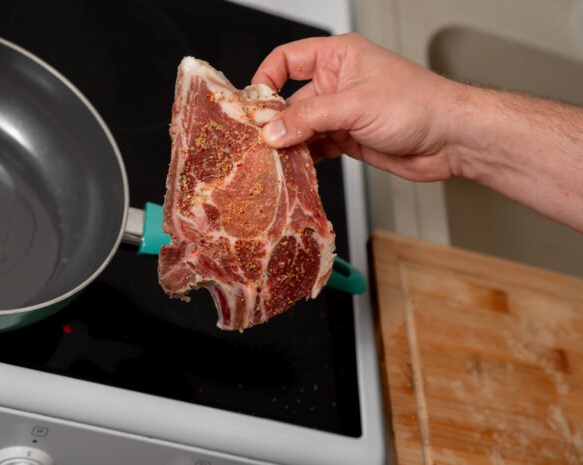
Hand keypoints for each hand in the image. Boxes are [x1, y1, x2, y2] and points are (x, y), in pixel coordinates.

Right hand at [252, 33, 465, 181]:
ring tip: (273, 159)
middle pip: (290, 99)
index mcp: (338, 57)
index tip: (253, 104)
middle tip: (259, 142)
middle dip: (275, 121)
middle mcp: (336, 83)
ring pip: (302, 127)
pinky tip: (296, 167)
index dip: (266, 78)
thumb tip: (273, 130)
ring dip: (289, 143)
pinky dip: (304, 158)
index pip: (287, 59)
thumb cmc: (418, 105)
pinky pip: (316, 147)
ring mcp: (341, 113)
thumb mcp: (355, 105)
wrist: (451, 139)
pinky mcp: (348, 139)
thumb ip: (310, 118)